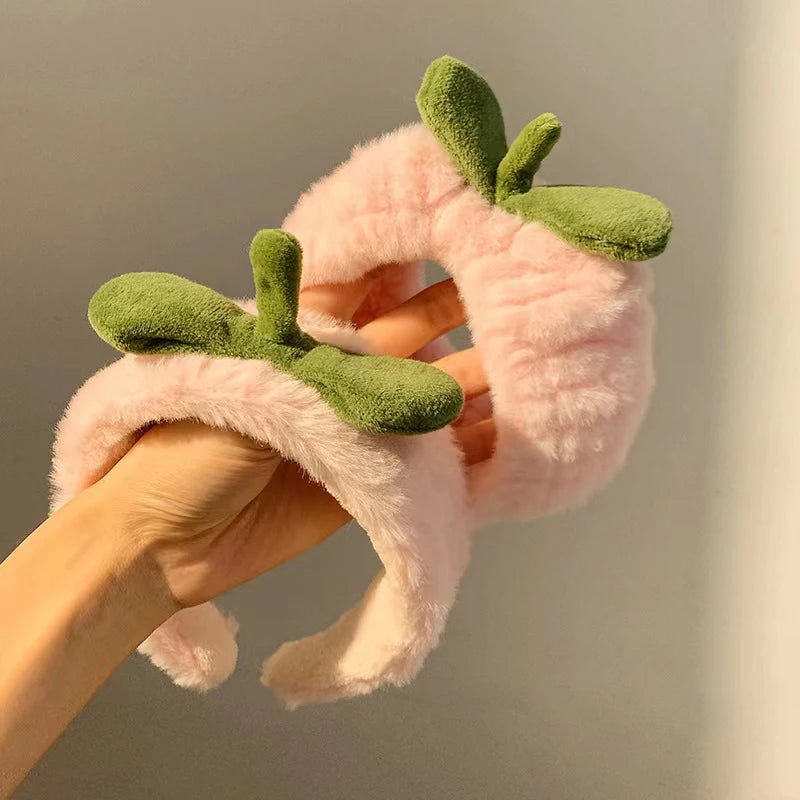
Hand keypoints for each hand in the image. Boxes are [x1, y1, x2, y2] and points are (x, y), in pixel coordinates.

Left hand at [97, 274, 494, 608]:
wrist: (159, 544)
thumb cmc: (180, 452)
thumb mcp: (243, 391)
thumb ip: (319, 375)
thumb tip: (392, 358)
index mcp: (300, 345)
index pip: (368, 299)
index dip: (414, 275)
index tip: (464, 248)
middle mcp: (334, 382)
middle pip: (409, 348)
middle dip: (460, 328)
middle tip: (518, 311)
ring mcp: (352, 434)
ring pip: (424, 406)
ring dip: (472, 391)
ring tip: (529, 378)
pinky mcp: (362, 486)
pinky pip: (421, 466)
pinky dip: (460, 456)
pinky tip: (502, 442)